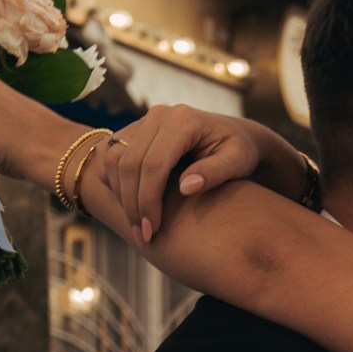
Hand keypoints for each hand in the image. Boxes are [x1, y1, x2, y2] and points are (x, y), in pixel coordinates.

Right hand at [101, 104, 265, 243]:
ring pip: (114, 160)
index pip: (154, 164)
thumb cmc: (240, 152)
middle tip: (142, 236)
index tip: (151, 231)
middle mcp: (159, 114)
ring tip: (136, 226)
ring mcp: (144, 120)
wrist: (234, 136)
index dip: (148, 201)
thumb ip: (215, 173)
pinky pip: (112, 156)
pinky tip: (131, 207)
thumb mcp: (238, 162)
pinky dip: (115, 183)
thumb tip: (186, 187)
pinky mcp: (135, 129)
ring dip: (120, 196)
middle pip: (129, 163)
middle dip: (132, 204)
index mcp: (183, 120)